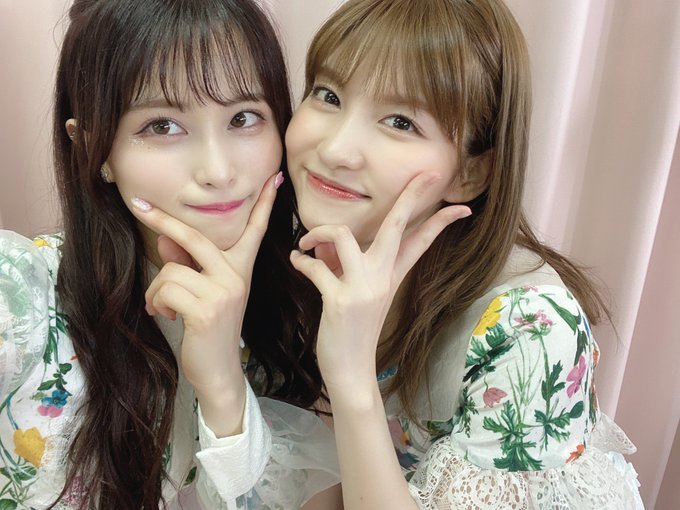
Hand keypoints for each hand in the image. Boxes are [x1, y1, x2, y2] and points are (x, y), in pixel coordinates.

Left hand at [130, 173, 280, 393]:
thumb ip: (187, 264)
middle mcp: (236, 276)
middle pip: (196, 236)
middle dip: (163, 221)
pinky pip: (166, 289)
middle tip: (138, 204)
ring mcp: (224, 291)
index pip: (255, 230)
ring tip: (163, 306)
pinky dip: (155, 302)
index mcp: (240, 270)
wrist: (218, 372)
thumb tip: (165, 240)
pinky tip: (166, 316)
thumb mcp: (202, 293)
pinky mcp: (206, 309)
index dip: (265, 203)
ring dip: (156, 290)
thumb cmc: (208, 331)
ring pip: (171, 269)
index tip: (275, 177)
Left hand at [289, 173, 470, 392]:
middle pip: (397, 226)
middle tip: (423, 176)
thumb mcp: (361, 294)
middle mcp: (382, 277)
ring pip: (343, 236)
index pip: (422, 241)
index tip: (463, 207)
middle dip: (410, 197)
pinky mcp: (340, 300)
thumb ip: (347, 264)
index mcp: (392, 275)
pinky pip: (316, 268)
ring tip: (306, 243)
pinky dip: (302, 261)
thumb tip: (324, 241)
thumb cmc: (354, 330)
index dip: (441, 221)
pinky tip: (297, 262)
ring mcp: (363, 288)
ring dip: (319, 232)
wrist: (351, 370)